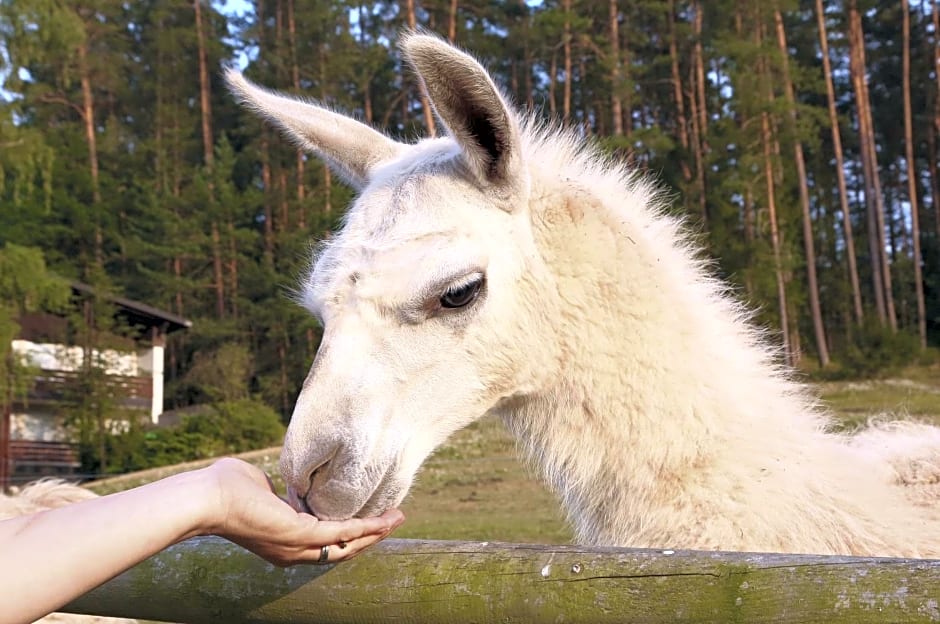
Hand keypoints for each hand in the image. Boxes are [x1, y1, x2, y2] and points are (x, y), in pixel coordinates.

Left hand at [200, 458, 403, 565]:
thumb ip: (279, 491)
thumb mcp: (261, 488)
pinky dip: (363, 527)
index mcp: (282, 541)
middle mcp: (291, 552)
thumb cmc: (225, 488)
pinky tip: (381, 519)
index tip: (370, 520)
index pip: (323, 542)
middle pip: (340, 550)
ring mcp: (295, 547)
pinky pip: (340, 533)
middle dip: (370, 537)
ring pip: (345, 546)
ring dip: (374, 533)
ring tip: (396, 519)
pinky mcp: (299, 536)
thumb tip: (284, 488)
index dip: (348, 533)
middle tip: (393, 522)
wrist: (206, 498)